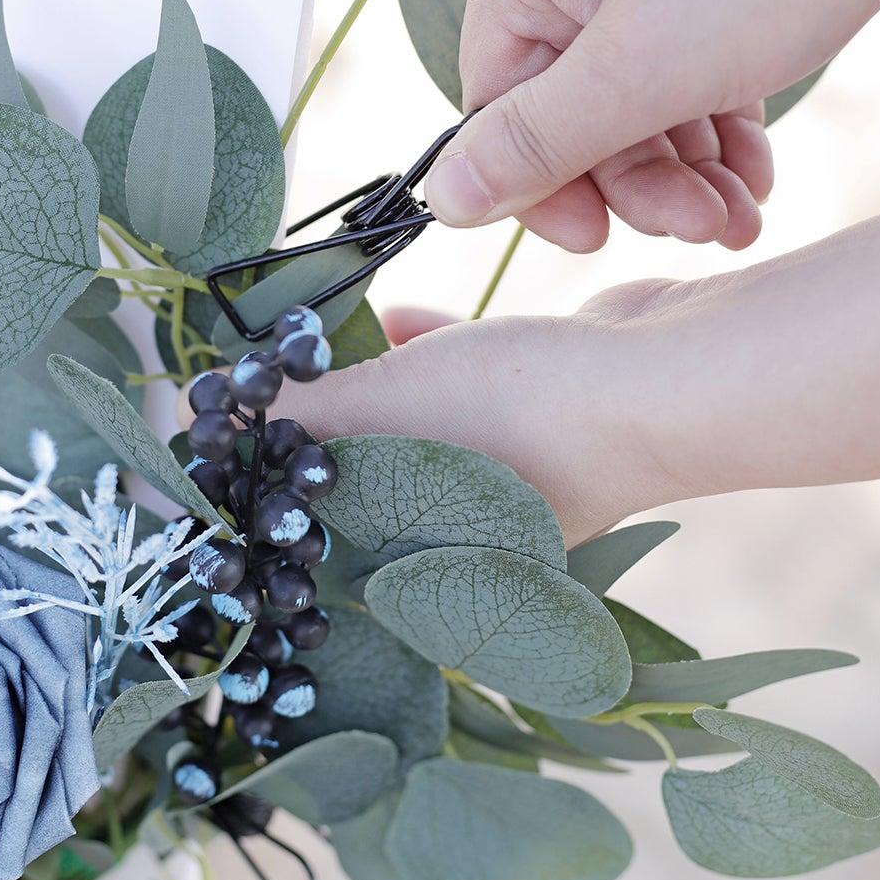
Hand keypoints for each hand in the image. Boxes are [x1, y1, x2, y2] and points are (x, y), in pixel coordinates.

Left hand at [280, 214, 879, 546]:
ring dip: (363, 392)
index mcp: (422, 563)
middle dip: (306, 443)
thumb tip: (226, 410)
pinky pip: (456, 392)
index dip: (262, 511)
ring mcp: (506, 480)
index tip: (214, 465)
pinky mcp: (541, 418)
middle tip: (254, 391)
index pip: (316, 555)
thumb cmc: (520, 415)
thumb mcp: (384, 408)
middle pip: (357, 490)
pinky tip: (391, 315)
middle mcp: (460, 536)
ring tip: (316, 347)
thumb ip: (300, 413)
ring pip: (408, 434)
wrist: (664, 379)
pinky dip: (421, 359)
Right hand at [426, 0, 879, 251]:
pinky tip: (755, 178)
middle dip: (637, 177)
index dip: (541, 180)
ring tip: (738, 219)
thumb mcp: (638, 73)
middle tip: (699, 226)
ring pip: (636, 92)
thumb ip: (534, 143)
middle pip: (573, 100)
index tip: (594, 240)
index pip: (498, 93)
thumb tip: (441, 199)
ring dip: (684, 168)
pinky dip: (715, 126)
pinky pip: (685, 65)